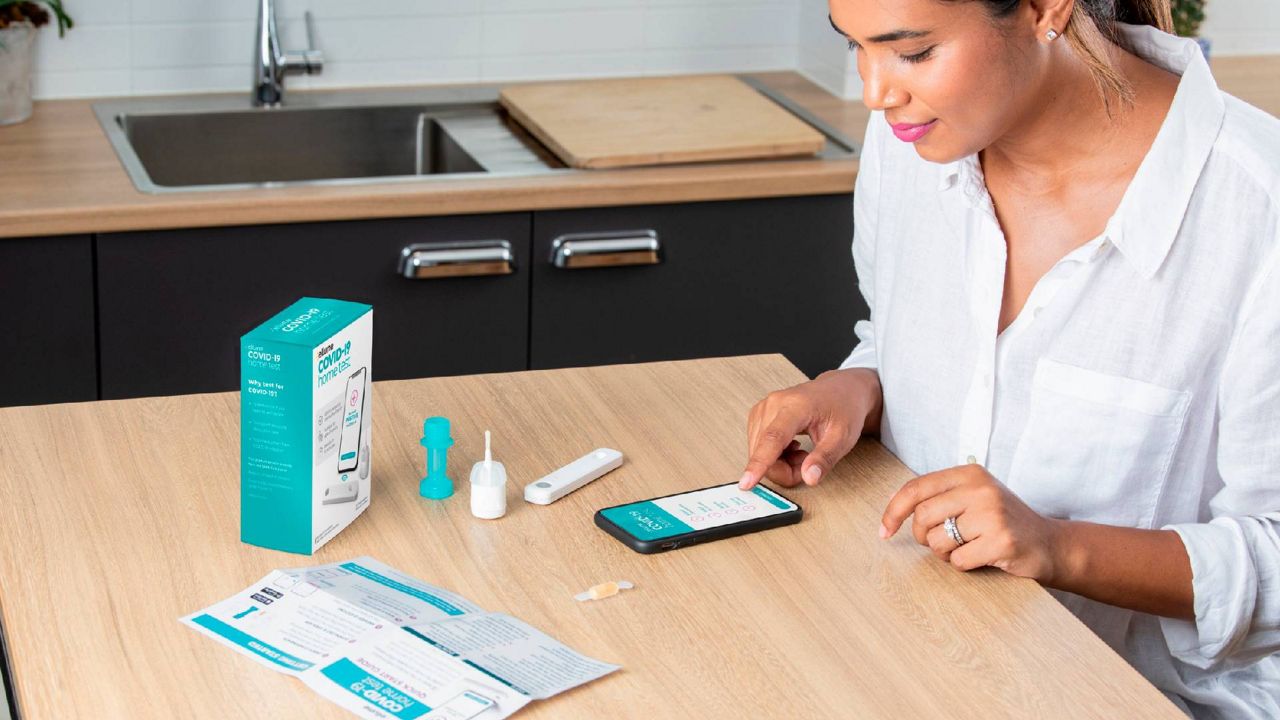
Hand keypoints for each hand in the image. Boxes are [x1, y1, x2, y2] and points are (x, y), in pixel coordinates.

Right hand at [739, 368, 880, 490]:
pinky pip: (758, 446)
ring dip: (780, 463)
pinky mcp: (759, 415)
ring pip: (758, 452)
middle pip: (763, 451)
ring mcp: (763, 408)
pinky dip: (774, 456)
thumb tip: (809, 477)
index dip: (759, 463)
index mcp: (796, 406)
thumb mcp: (843, 437)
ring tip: (803, 453)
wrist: (839, 390)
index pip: (773, 438)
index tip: (747, 482)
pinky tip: (791, 448)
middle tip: (809, 465)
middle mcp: (774, 404)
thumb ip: (825, 458)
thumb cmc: (843, 409)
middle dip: (783, 470)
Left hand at [880, 463, 1066, 581]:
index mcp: (969, 473)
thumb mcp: (972, 497)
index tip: (884, 531)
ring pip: (938, 541)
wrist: (1050, 544)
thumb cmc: (1001, 522)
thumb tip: (892, 508)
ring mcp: (993, 514)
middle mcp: (981, 488)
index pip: (915, 488)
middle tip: (942, 542)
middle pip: (922, 517)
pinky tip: (984, 557)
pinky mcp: (1002, 541)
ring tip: (968, 547)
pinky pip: (958, 560)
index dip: (893, 511)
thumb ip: (938, 497)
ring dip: (945, 553)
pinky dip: (963, 565)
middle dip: (924, 537)